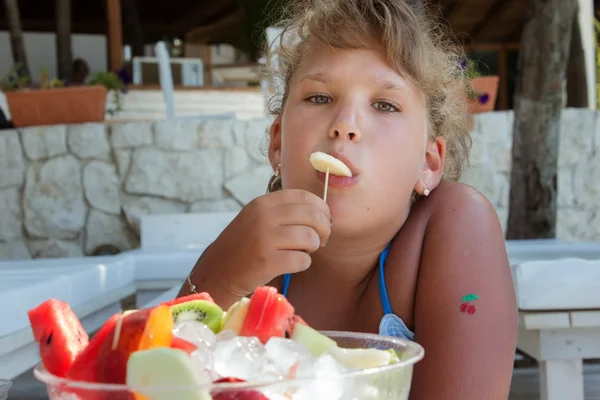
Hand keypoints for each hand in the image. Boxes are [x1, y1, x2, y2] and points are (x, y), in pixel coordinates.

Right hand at [188, 189, 330, 305]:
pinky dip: (303, 263)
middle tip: (320, 239)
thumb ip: (283, 212)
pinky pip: (302, 260)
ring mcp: (265, 239)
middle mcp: (264, 217)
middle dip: (323, 229)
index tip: (324, 219)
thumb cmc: (243, 245)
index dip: (321, 208)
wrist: (217, 271)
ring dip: (312, 247)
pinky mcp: (268, 262)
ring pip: (310, 238)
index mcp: (263, 203)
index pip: (304, 196)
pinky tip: (292, 264)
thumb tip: (322, 213)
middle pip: (312, 216)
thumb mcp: (257, 218)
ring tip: (302, 251)